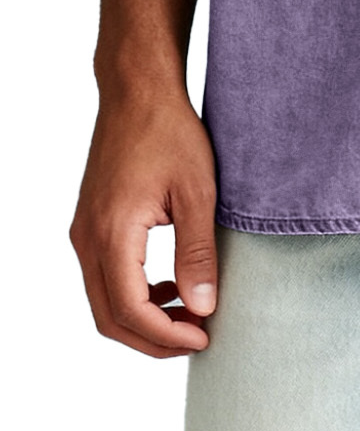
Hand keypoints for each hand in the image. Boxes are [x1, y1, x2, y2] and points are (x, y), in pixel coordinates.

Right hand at [69, 89, 218, 357]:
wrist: (138, 91)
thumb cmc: (169, 132)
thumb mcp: (197, 192)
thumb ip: (198, 252)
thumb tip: (203, 307)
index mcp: (113, 233)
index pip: (131, 310)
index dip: (166, 335)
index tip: (204, 336)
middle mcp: (88, 238)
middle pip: (110, 317)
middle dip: (153, 338)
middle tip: (198, 336)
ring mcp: (84, 232)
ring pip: (103, 300)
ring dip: (143, 318)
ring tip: (189, 313)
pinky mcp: (90, 224)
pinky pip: (103, 277)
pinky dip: (133, 294)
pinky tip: (169, 284)